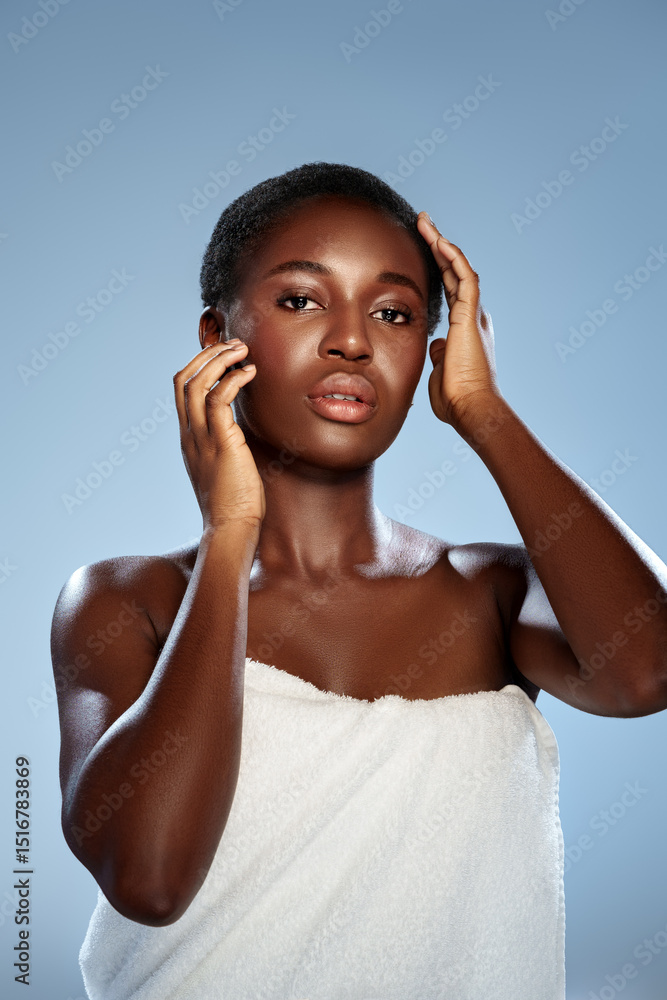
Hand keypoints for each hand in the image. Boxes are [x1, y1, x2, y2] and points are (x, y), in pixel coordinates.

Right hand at [173, 341, 265, 531]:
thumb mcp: (225, 467)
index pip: (181, 391)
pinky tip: (250, 373)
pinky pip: (217, 399)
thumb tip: (241, 431)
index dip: (199, 366)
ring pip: (195, 383)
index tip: (224, 356)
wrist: (231, 528)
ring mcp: (201, 438)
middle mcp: (189, 435)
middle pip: (182, 380)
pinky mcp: (220, 442)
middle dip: (206, 355)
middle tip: (234, 345)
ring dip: (219, 360)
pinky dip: (232, 379)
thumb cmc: (235, 503)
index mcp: (189, 439)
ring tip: (242, 350)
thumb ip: (226, 445)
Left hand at [417, 212, 500, 429]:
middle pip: (453, 274)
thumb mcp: (441, 373)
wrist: (471, 409)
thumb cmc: (456, 401)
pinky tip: (439, 240)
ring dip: (442, 244)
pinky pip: (464, 278)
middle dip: (439, 248)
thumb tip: (435, 346)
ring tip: (425, 222)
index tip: (426, 255)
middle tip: (424, 225)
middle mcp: (472, 318)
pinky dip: (453, 257)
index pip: (450, 293)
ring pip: (459, 269)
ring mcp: (473, 315)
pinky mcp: (471, 316)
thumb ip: (439, 356)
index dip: (439, 272)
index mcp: (465, 331)